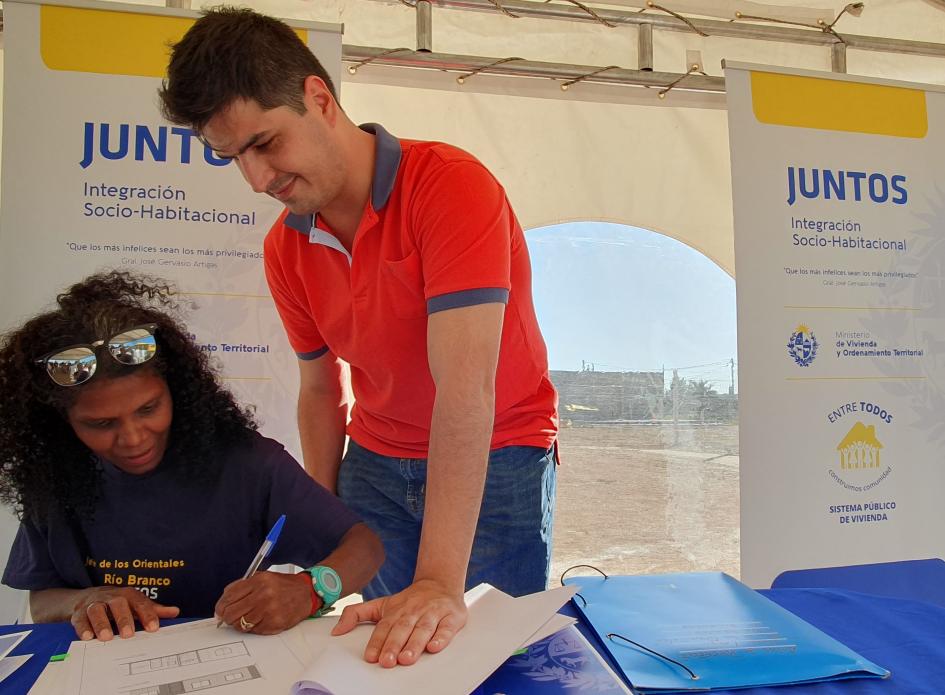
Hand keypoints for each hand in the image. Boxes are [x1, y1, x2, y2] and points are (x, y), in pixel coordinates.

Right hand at [71, 588, 178, 641]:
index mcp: (128, 595)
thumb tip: (175, 611)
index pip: (140, 603)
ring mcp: (94, 604)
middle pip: (118, 604)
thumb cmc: (118, 603)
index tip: (154, 628)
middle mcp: (111, 597)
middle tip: (128, 634)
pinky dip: (83, 628)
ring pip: (96, 610)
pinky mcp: (79, 613)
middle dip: (123, 618)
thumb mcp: (135, 604)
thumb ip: (153, 609)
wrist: (89, 596)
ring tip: (107, 637)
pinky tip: (88, 637)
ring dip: (101, 623)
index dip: (148, 614)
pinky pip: (80, 619)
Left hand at [214, 571, 311, 634]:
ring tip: (245, 618)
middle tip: (228, 618)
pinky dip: (253, 627)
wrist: (306, 592)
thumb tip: (223, 602)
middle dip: (226, 617)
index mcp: (258, 581)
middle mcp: (264, 595)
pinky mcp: (275, 623)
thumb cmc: (284, 586)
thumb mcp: (262, 577)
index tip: (219, 611)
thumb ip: (242, 586)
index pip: (229, 597)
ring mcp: (269, 610)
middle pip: (232, 613)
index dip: (220, 607)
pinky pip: (254, 631)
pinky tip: (259, 620)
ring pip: (241, 624)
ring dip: (239, 624)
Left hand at [331, 579, 466, 666]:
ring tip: (407, 659)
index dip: (378, 642)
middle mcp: (414, 611)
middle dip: (394, 645)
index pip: (384, 627)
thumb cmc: (409, 600)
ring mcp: (433, 613)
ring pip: (423, 629)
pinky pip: (447, 628)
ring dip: (415, 644)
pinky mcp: (451, 617)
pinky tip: (434, 647)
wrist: (440, 582)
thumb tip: (336, 631)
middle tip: (388, 661)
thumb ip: (357, 614)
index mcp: (396, 610)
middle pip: (403, 629)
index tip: (372, 657)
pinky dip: (442, 637)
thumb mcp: (382, 604)